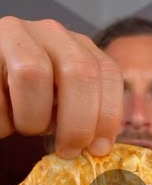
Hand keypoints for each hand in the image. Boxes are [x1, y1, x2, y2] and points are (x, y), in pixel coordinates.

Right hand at [0, 16, 122, 157]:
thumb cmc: (27, 101)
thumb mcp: (60, 105)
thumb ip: (82, 115)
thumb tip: (98, 147)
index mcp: (79, 48)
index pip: (107, 73)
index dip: (108, 115)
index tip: (99, 148)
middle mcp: (52, 33)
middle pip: (79, 71)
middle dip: (78, 122)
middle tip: (68, 151)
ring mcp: (17, 35)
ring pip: (34, 73)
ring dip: (33, 117)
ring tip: (25, 127)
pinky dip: (4, 119)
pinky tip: (4, 120)